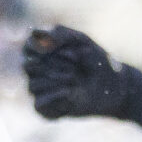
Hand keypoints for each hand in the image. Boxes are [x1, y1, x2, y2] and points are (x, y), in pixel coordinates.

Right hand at [21, 25, 136, 119]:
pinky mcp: (46, 107)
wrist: (113, 87)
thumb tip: (35, 34)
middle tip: (74, 66)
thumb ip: (59, 33)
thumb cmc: (96, 61)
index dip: (41, 49)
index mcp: (42, 52)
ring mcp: (41, 90)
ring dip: (57, 81)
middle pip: (28, 67)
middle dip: (53, 65)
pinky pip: (39, 104)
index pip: (28, 48)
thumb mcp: (81, 40)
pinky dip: (56, 97)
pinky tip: (71, 93)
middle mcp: (37, 71)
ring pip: (33, 86)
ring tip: (76, 79)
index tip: (60, 49)